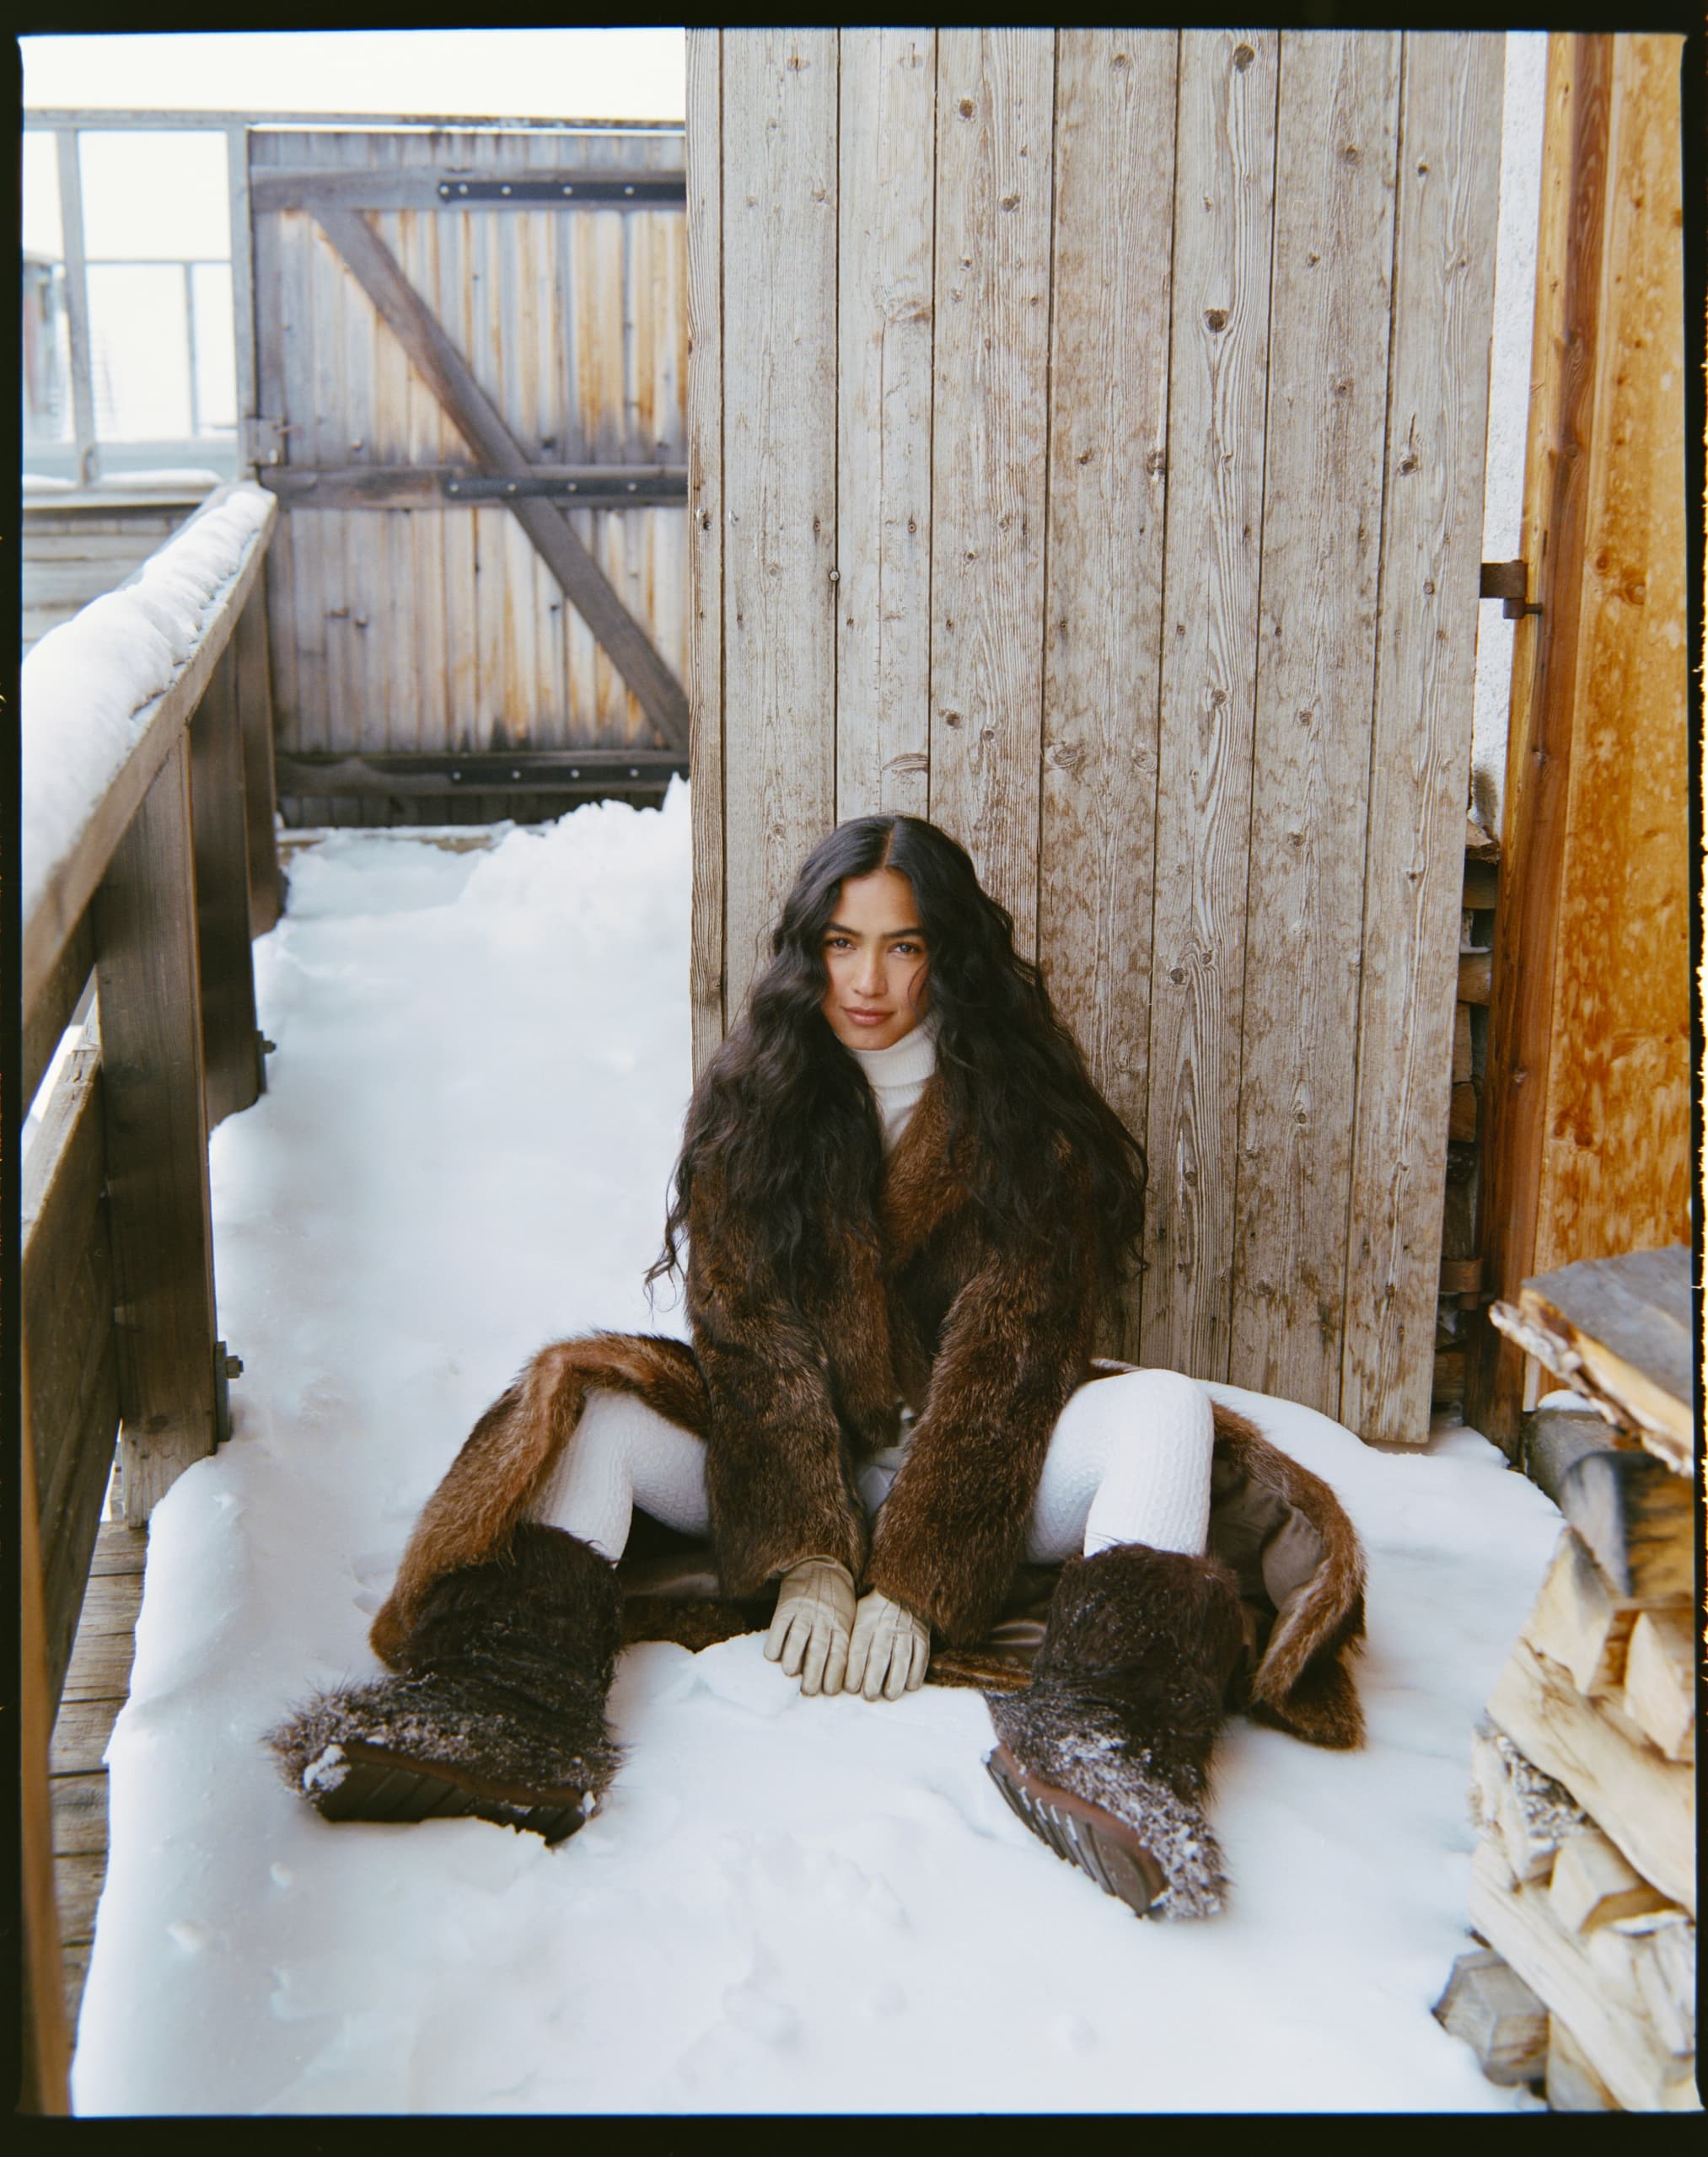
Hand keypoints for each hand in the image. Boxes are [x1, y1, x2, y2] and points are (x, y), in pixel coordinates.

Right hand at [763, 1557, 855, 1695]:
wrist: (820, 1568)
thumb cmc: (836, 1603)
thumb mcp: (847, 1620)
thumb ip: (842, 1644)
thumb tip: (838, 1681)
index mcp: (841, 1626)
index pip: (840, 1653)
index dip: (835, 1673)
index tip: (830, 1691)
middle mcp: (823, 1620)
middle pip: (820, 1648)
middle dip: (815, 1672)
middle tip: (809, 1691)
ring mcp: (805, 1612)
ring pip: (799, 1635)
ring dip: (794, 1655)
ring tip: (790, 1672)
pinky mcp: (787, 1605)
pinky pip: (779, 1623)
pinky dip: (775, 1639)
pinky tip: (772, 1655)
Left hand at [846, 1589, 929, 1700]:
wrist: (902, 1588)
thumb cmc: (874, 1608)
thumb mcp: (856, 1614)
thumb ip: (849, 1639)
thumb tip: (837, 1667)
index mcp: (866, 1622)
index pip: (858, 1649)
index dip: (854, 1671)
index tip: (851, 1688)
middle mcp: (886, 1626)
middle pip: (880, 1655)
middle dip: (873, 1678)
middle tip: (869, 1695)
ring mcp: (906, 1630)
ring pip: (902, 1657)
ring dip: (896, 1679)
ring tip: (890, 1695)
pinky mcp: (922, 1634)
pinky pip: (921, 1654)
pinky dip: (917, 1672)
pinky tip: (910, 1685)